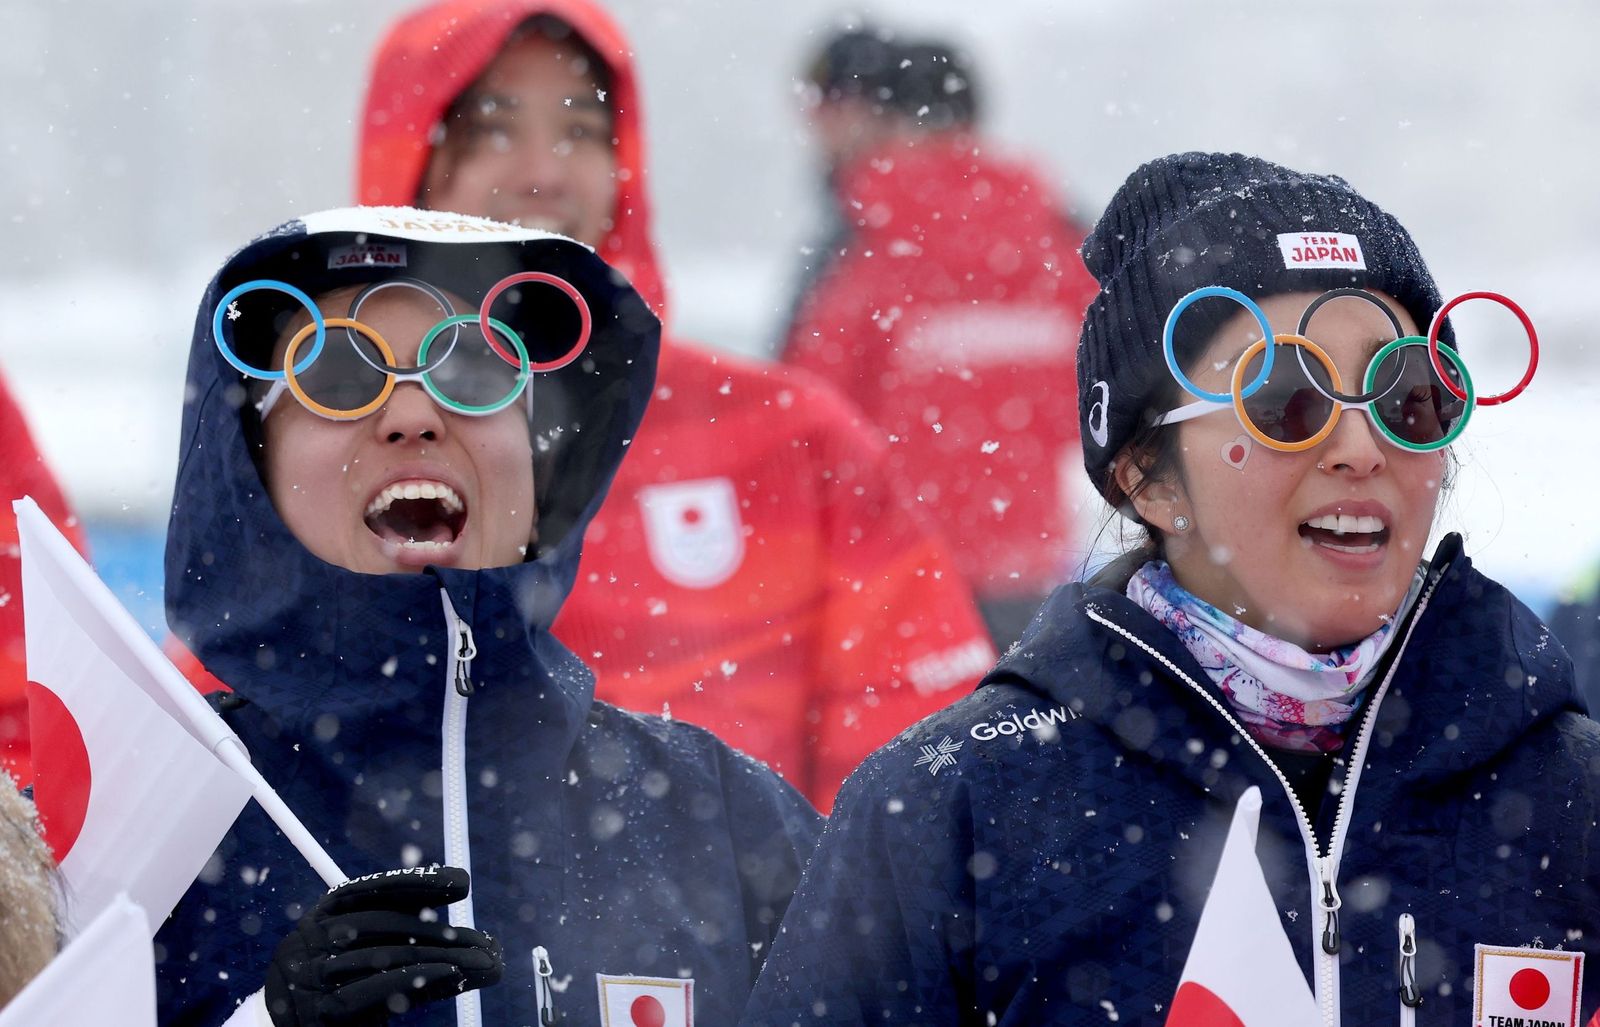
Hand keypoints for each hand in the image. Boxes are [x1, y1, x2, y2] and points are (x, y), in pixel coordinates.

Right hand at [264, 865, 501, 1025]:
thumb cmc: (336, 991)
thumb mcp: (363, 959)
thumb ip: (406, 944)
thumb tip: (473, 945)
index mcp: (320, 917)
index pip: (370, 890)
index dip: (416, 883)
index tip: (461, 883)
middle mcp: (309, 941)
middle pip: (385, 925)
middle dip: (442, 933)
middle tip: (487, 944)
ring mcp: (310, 979)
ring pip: (387, 958)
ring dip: (444, 959)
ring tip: (485, 963)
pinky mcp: (319, 1016)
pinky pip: (373, 993)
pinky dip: (417, 980)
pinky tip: (452, 976)